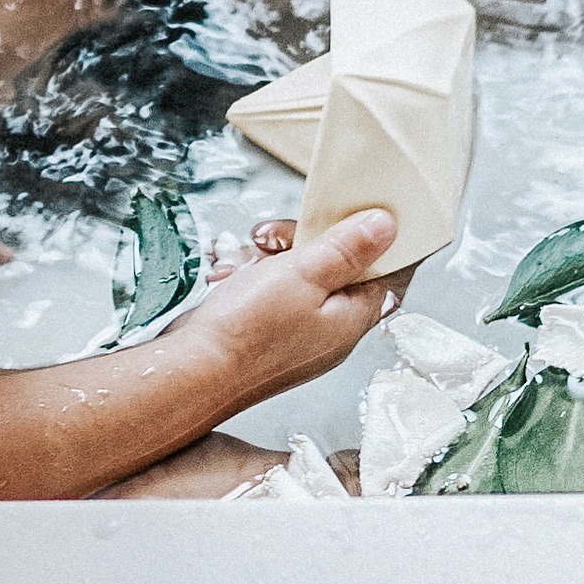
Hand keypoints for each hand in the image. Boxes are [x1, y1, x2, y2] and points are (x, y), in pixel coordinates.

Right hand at [178, 209, 407, 403]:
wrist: (193, 371)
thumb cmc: (247, 333)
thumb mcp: (303, 274)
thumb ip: (347, 248)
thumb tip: (388, 227)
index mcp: (352, 318)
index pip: (389, 271)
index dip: (377, 239)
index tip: (360, 212)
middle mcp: (332, 328)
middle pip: (338, 265)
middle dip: (305, 240)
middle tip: (276, 236)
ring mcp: (301, 331)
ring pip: (300, 273)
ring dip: (272, 256)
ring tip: (246, 256)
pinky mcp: (271, 330)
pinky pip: (273, 289)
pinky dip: (254, 275)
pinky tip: (231, 272)